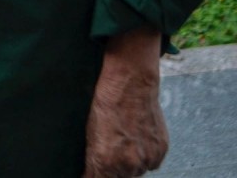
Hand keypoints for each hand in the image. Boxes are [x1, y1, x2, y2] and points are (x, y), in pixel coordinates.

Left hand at [83, 28, 167, 176]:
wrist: (132, 83)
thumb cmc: (106, 102)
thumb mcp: (90, 131)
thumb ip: (94, 157)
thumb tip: (92, 169)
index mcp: (105, 161)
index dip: (92, 176)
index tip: (90, 173)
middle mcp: (128, 164)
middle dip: (112, 170)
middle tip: (109, 153)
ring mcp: (147, 158)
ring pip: (136, 172)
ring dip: (129, 163)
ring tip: (123, 142)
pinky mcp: (161, 150)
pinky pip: (151, 162)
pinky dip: (144, 155)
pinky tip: (136, 139)